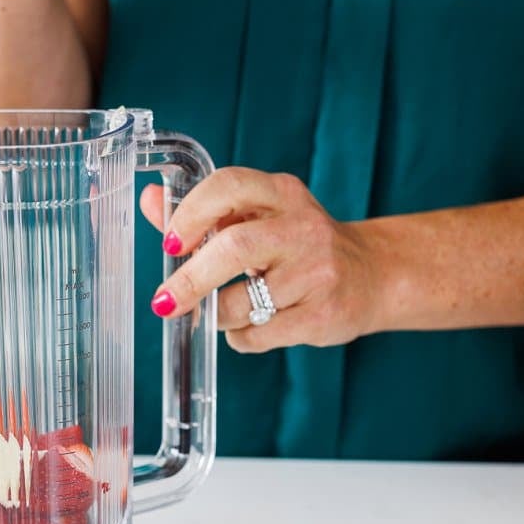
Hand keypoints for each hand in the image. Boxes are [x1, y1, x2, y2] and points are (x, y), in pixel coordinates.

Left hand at [140, 169, 389, 352]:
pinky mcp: (323, 313)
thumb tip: (151, 200)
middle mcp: (303, 227)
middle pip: (234, 247)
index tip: (169, 244)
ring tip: (218, 314)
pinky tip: (252, 326)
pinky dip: (242, 337)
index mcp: (282, 194)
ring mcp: (317, 271)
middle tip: (164, 302)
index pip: (229, 186)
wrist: (372, 276)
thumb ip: (205, 212)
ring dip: (217, 316)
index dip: (191, 214)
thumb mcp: (258, 217)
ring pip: (243, 301)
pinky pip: (260, 334)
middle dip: (190, 280)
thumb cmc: (298, 245)